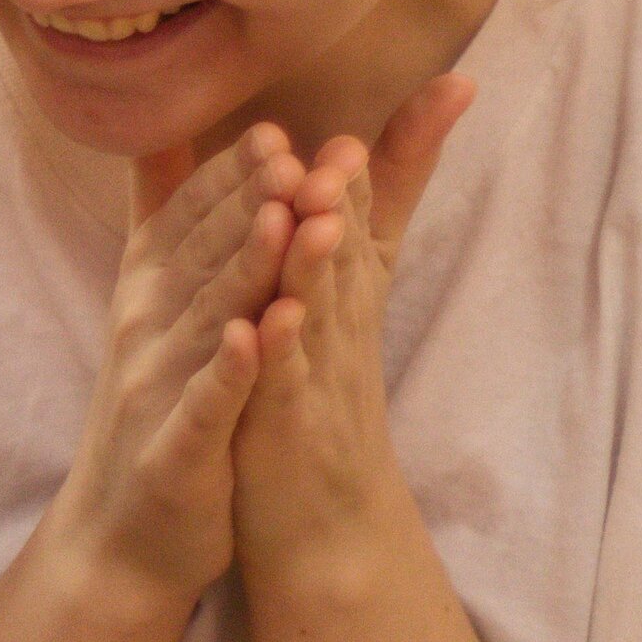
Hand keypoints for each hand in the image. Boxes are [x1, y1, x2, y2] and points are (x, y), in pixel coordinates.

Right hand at [40, 127, 307, 611]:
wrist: (122, 535)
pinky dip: (229, 369)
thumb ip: (165, 225)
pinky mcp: (177, 448)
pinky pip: (206, 403)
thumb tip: (161, 135)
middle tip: (287, 153)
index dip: (225, 176)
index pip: (185, 220)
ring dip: (246, 270)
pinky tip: (256, 338)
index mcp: (148, 293)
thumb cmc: (158, 410)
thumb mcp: (156, 311)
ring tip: (286, 221)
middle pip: (201, 255)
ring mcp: (158, 388)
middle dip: (243, 204)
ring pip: (209, 318)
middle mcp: (145, 330)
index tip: (269, 129)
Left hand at [234, 77, 469, 575]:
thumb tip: (334, 179)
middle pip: (345, 261)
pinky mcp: (285, 434)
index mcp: (338, 304)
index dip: (359, 175)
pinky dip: (276, 355)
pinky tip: (271, 322)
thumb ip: (330, 248)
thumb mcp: (317, 321)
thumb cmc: (302, 408)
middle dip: (345, 206)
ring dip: (317, 266)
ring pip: (318, 316)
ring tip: (313, 213)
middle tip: (340, 148)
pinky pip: (281, 389)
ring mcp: (316, 386)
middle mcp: (336, 337)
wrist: (316, 528)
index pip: (357, 227)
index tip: (370, 113)